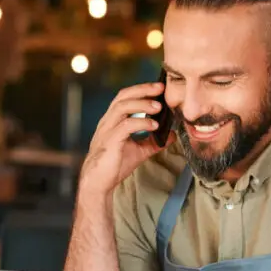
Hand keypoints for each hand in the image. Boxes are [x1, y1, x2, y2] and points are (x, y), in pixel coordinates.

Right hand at [78, 82, 174, 196]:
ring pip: (122, 107)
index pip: (126, 97)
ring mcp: (107, 130)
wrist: (98, 183)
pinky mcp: (110, 141)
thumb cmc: (114, 166)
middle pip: (123, 96)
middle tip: (161, 88)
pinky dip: (141, 123)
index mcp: (113, 120)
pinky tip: (154, 126)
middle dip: (143, 89)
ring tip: (159, 107)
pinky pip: (125, 126)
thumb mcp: (139, 151)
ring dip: (142, 104)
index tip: (160, 88)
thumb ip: (154, 142)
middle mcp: (108, 121)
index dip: (142, 90)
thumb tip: (171, 135)